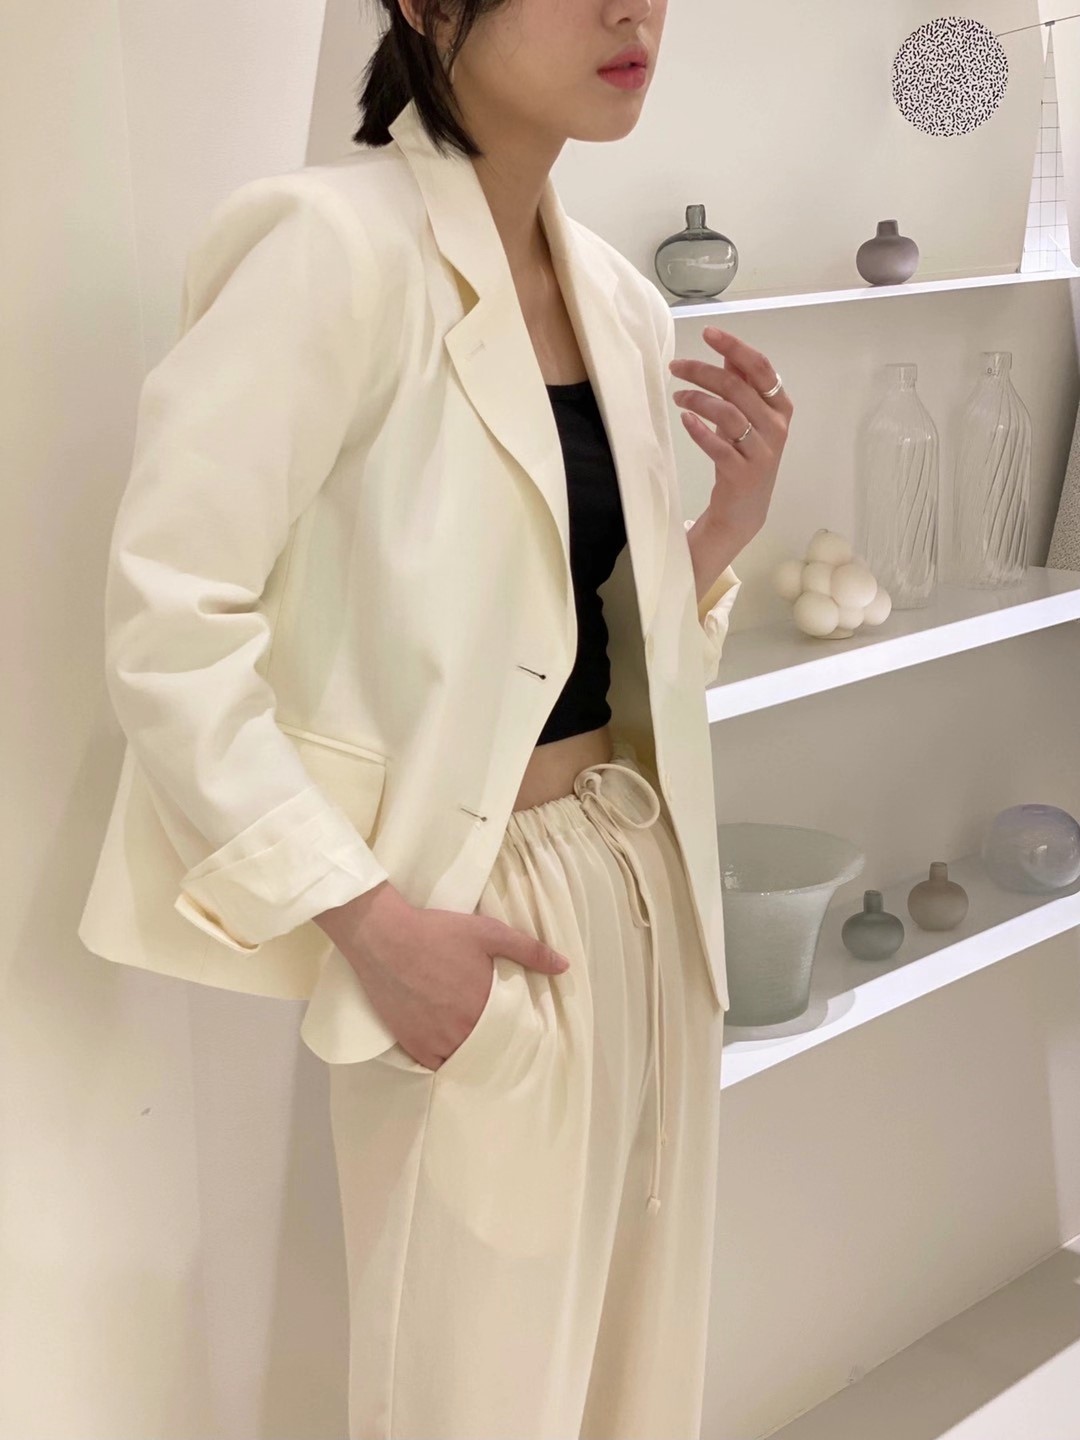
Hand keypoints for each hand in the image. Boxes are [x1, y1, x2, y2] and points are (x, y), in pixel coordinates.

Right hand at [336, 884, 571, 1070]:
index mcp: (485, 1005)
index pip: (513, 1031)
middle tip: (503, 1039)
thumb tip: (564, 967)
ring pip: (465, 1060)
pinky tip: (452, 1053)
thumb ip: (529, 950)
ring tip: (479, 1046)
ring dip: (474, 1055)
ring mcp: (435, 1040)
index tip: (523, 1028)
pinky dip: (447, 1062)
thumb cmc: (437, 932)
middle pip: (490, 1048)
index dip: (519, 1030)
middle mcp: (462, 1029)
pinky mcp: (412, 1044)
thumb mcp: (488, 932)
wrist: (383, 937)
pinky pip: (436, 1066)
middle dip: (497, 1044)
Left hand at [669, 325, 793, 548]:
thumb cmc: (743, 456)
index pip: (760, 368)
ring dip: (698, 399)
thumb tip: (728, 352)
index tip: (708, 333)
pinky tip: (685, 419)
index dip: (735, 347)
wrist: (744, 509)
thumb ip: (742, 386)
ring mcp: (762, 451)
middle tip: (676, 366)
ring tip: (677, 396)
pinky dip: (700, 430)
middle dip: (703, 372)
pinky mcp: (743, 473)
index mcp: (780, 407)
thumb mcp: (746, 417)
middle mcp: (776, 426)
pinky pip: (719, 446)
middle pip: (738, 387)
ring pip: (728, 414)